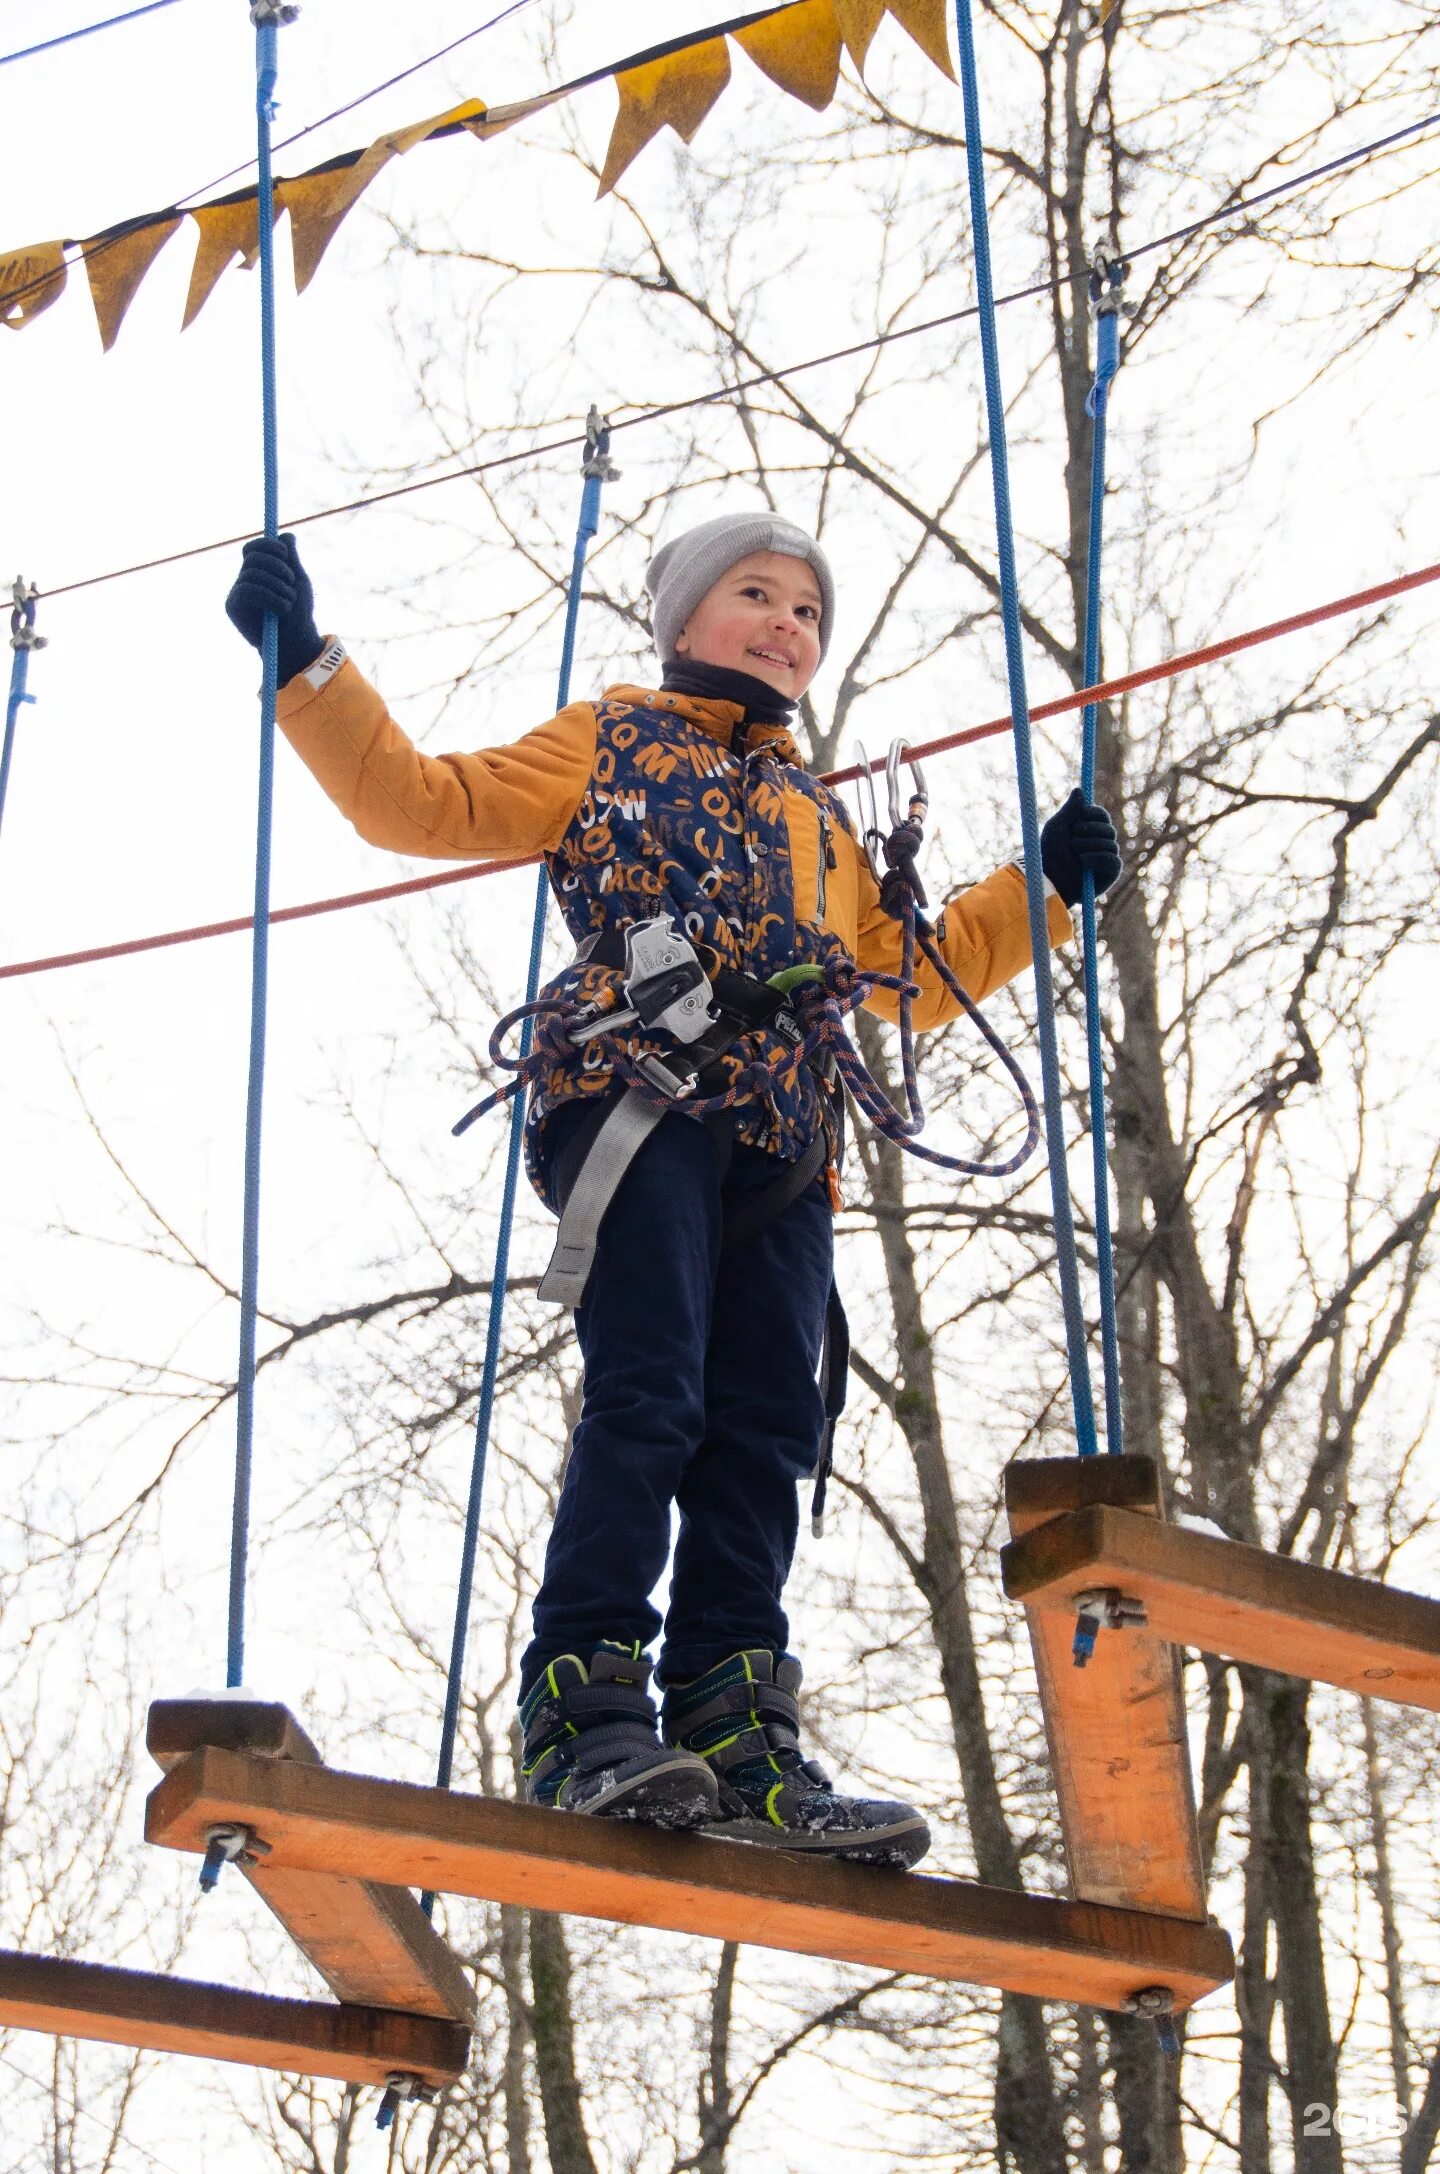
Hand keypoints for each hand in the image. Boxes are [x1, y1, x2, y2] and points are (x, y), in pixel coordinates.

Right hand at [225, 533, 323, 684]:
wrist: (296, 643)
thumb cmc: (299, 615)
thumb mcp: (299, 581)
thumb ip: (291, 558)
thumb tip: (286, 534)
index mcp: (259, 572)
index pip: (253, 548)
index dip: (267, 545)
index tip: (285, 554)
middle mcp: (244, 580)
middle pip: (253, 556)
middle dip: (277, 566)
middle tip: (292, 583)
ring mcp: (237, 593)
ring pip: (253, 573)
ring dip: (278, 586)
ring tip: (289, 603)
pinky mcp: (232, 607)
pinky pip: (248, 589)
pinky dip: (270, 597)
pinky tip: (281, 611)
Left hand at [1040, 787, 1122, 907]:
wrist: (1049, 879)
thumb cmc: (1049, 855)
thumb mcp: (1057, 828)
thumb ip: (1070, 810)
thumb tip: (1079, 790)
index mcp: (1087, 831)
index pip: (1101, 815)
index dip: (1094, 813)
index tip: (1082, 814)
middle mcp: (1098, 843)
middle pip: (1108, 827)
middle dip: (1090, 829)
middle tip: (1073, 836)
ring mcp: (1105, 858)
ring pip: (1110, 843)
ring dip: (1089, 845)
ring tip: (1075, 852)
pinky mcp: (1110, 873)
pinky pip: (1113, 859)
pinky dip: (1098, 858)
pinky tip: (1084, 860)